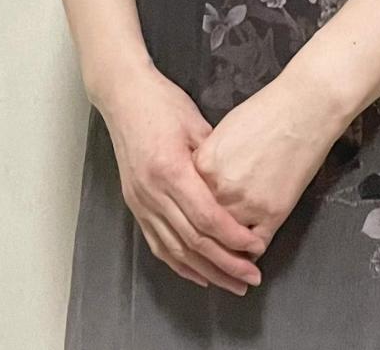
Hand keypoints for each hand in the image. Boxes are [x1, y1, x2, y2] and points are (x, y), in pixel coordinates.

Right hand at [98, 61, 265, 295]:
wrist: (123, 95)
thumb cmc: (162, 103)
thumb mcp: (195, 123)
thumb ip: (215, 159)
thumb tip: (238, 188)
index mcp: (170, 170)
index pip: (206, 217)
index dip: (232, 237)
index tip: (256, 247)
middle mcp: (152, 192)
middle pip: (192, 241)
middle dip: (225, 263)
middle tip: (251, 277)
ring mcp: (140, 201)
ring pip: (174, 249)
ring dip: (205, 271)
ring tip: (231, 284)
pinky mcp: (135, 203)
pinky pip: (157, 243)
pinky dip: (179, 263)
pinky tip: (197, 274)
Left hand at [191, 72, 343, 252]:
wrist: (305, 108)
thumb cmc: (268, 110)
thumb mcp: (225, 129)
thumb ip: (208, 159)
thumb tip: (201, 180)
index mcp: (204, 164)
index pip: (188, 200)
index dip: (192, 208)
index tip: (195, 217)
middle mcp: (220, 188)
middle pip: (204, 223)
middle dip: (207, 234)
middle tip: (211, 241)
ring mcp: (246, 204)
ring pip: (227, 241)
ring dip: (228, 248)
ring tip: (230, 252)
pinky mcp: (273, 214)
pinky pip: (256, 245)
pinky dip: (252, 249)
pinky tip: (252, 247)